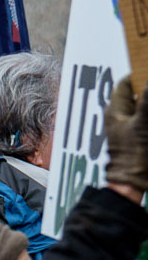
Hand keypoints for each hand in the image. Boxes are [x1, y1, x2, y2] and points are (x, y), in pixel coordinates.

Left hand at [106, 77, 147, 195]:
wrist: (133, 183)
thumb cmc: (134, 154)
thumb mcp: (143, 124)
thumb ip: (147, 101)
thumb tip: (147, 83)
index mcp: (115, 109)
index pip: (125, 84)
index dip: (139, 75)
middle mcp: (119, 116)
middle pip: (136, 95)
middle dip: (146, 91)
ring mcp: (128, 127)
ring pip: (141, 109)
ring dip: (146, 104)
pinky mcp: (137, 138)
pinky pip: (143, 122)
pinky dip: (146, 117)